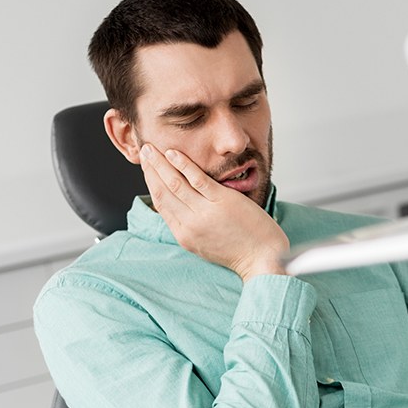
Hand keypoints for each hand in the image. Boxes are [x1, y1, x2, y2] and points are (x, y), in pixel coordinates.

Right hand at [139, 144, 288, 281]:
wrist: (262, 258)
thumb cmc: (240, 251)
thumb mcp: (206, 244)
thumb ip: (191, 226)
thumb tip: (182, 206)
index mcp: (185, 235)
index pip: (161, 204)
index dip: (151, 183)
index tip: (147, 168)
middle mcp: (190, 225)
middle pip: (163, 192)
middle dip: (151, 169)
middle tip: (144, 151)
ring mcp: (205, 213)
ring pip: (175, 184)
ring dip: (161, 163)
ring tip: (152, 148)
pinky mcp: (222, 202)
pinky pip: (197, 179)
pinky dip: (183, 165)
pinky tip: (174, 153)